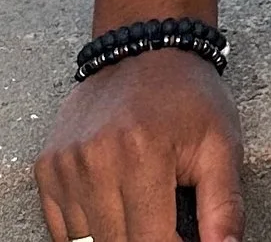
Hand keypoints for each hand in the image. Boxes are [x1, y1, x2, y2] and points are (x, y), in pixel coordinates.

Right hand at [35, 49, 243, 241]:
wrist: (145, 47)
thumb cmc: (187, 96)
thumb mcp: (221, 144)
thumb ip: (224, 207)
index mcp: (143, 153)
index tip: (185, 237)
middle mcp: (96, 159)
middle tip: (167, 218)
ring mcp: (66, 164)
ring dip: (119, 236)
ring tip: (143, 207)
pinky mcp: (46, 167)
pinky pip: (62, 231)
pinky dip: (89, 231)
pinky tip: (114, 204)